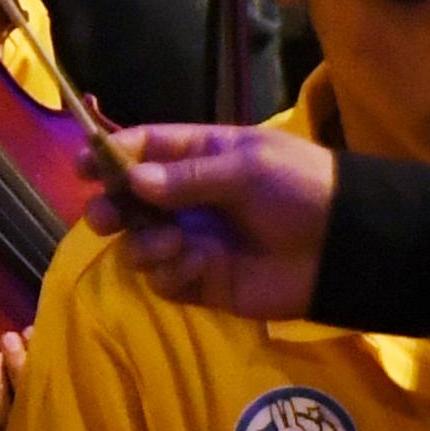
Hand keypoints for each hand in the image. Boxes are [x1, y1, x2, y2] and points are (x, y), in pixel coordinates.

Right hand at [85, 124, 334, 317]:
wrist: (344, 247)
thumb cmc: (301, 189)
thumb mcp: (248, 169)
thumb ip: (188, 178)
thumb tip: (132, 180)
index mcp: (202, 157)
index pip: (145, 149)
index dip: (112, 155)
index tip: (85, 167)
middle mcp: (189, 198)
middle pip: (130, 200)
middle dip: (112, 207)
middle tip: (104, 217)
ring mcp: (193, 240)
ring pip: (140, 243)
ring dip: (143, 243)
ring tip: (170, 244)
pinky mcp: (202, 281)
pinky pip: (164, 278)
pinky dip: (168, 272)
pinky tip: (193, 266)